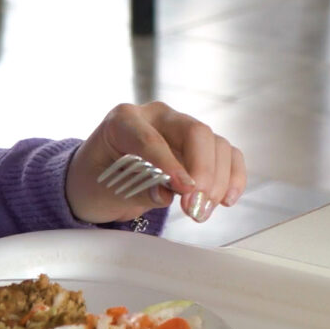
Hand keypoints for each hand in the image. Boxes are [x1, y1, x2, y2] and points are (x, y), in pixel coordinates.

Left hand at [65, 101, 247, 224]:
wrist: (100, 183)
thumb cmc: (96, 182)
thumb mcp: (104, 190)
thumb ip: (136, 189)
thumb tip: (168, 192)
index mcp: (124, 120)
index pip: (151, 138)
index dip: (169, 164)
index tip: (184, 190)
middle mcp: (158, 117)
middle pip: (195, 132)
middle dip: (202, 172)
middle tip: (196, 207)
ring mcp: (181, 128)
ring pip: (216, 144)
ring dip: (217, 181)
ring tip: (202, 212)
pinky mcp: (199, 146)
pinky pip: (226, 154)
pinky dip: (233, 176)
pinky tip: (228, 200)